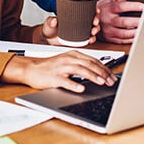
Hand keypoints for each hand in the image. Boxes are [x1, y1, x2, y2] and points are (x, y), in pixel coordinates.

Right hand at [1, 51, 117, 91]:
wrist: (31, 68)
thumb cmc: (50, 67)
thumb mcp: (67, 61)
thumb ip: (81, 65)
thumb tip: (98, 72)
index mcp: (73, 54)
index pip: (93, 60)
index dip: (105, 68)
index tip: (113, 76)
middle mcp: (68, 59)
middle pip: (89, 64)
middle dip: (102, 73)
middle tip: (111, 81)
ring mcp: (60, 67)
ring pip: (79, 70)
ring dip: (92, 76)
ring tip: (101, 82)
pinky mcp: (53, 77)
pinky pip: (65, 81)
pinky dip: (74, 84)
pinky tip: (81, 89)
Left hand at [34, 14, 100, 45]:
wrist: (48, 39)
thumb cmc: (50, 28)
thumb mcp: (49, 23)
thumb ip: (50, 21)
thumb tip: (53, 20)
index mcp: (74, 15)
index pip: (87, 10)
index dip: (94, 9)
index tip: (96, 10)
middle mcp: (80, 22)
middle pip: (92, 19)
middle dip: (96, 20)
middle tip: (94, 22)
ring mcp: (81, 31)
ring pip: (93, 29)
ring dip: (96, 29)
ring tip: (93, 31)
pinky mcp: (80, 40)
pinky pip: (89, 39)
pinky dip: (92, 39)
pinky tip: (91, 39)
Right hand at [96, 0, 143, 43]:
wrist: (89, 18)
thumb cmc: (102, 7)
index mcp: (108, 8)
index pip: (122, 6)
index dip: (134, 6)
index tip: (143, 6)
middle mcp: (107, 20)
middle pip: (124, 22)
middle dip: (138, 21)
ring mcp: (108, 30)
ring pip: (124, 34)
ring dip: (137, 32)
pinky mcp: (109, 38)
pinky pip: (122, 41)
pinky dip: (131, 39)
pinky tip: (138, 35)